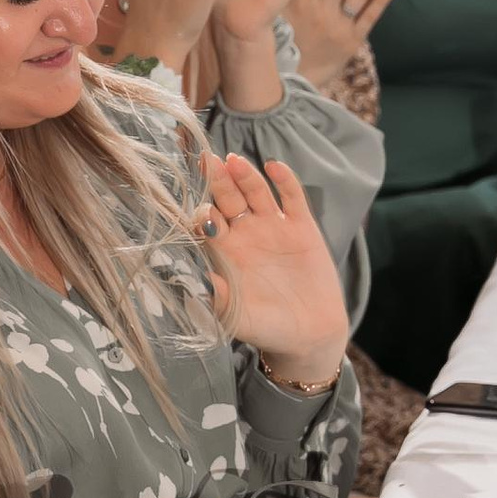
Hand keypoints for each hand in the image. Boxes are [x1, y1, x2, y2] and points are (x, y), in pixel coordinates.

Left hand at [200, 150, 348, 386]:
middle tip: (206, 161)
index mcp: (224, 252)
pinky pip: (292, 197)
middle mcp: (246, 234)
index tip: (193, 208)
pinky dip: (284, 180)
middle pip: (227, 199)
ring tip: (234, 162)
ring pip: (255, 192)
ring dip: (245, 176)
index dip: (199, 212)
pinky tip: (273, 166)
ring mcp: (274, 227)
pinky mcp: (302, 227)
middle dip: (216, 181)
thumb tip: (187, 277)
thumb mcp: (233, 315)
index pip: (206, 222)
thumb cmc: (266, 328)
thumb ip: (212, 295)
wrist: (309, 335)